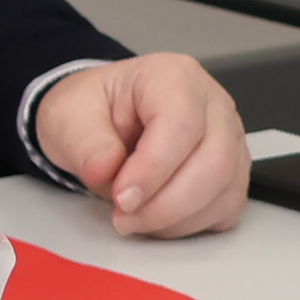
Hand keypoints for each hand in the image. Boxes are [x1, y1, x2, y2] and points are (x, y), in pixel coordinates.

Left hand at [34, 52, 248, 237]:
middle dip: (167, 203)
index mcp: (172, 76)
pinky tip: (159, 222)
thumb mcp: (67, 114)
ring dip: (178, 218)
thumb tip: (105, 172)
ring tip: (134, 221)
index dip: (154, 169)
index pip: (181, 125)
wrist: (100, 116)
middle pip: (214, 162)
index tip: (122, 198)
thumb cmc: (91, 108)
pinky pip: (228, 205)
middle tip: (125, 218)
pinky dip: (194, 223)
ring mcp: (229, 137)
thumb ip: (86, 143)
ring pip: (225, 188)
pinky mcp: (232, 169)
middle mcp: (211, 103)